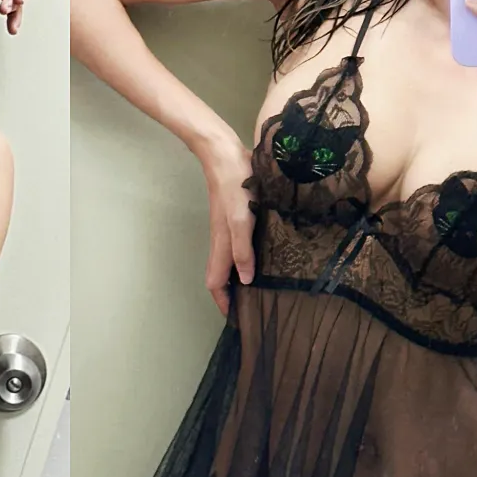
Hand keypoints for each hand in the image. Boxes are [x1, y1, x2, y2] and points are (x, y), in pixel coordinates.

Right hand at [198, 130, 256, 314]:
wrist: (225, 155)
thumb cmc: (235, 186)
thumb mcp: (243, 219)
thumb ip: (243, 250)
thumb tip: (244, 281)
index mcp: (222, 244)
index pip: (215, 283)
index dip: (224, 303)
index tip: (238, 320)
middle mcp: (222, 241)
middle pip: (220, 276)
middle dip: (231, 296)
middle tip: (253, 309)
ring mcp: (227, 229)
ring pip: (229, 263)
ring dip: (238, 280)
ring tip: (259, 290)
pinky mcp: (235, 218)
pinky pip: (237, 248)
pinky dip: (244, 261)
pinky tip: (261, 258)